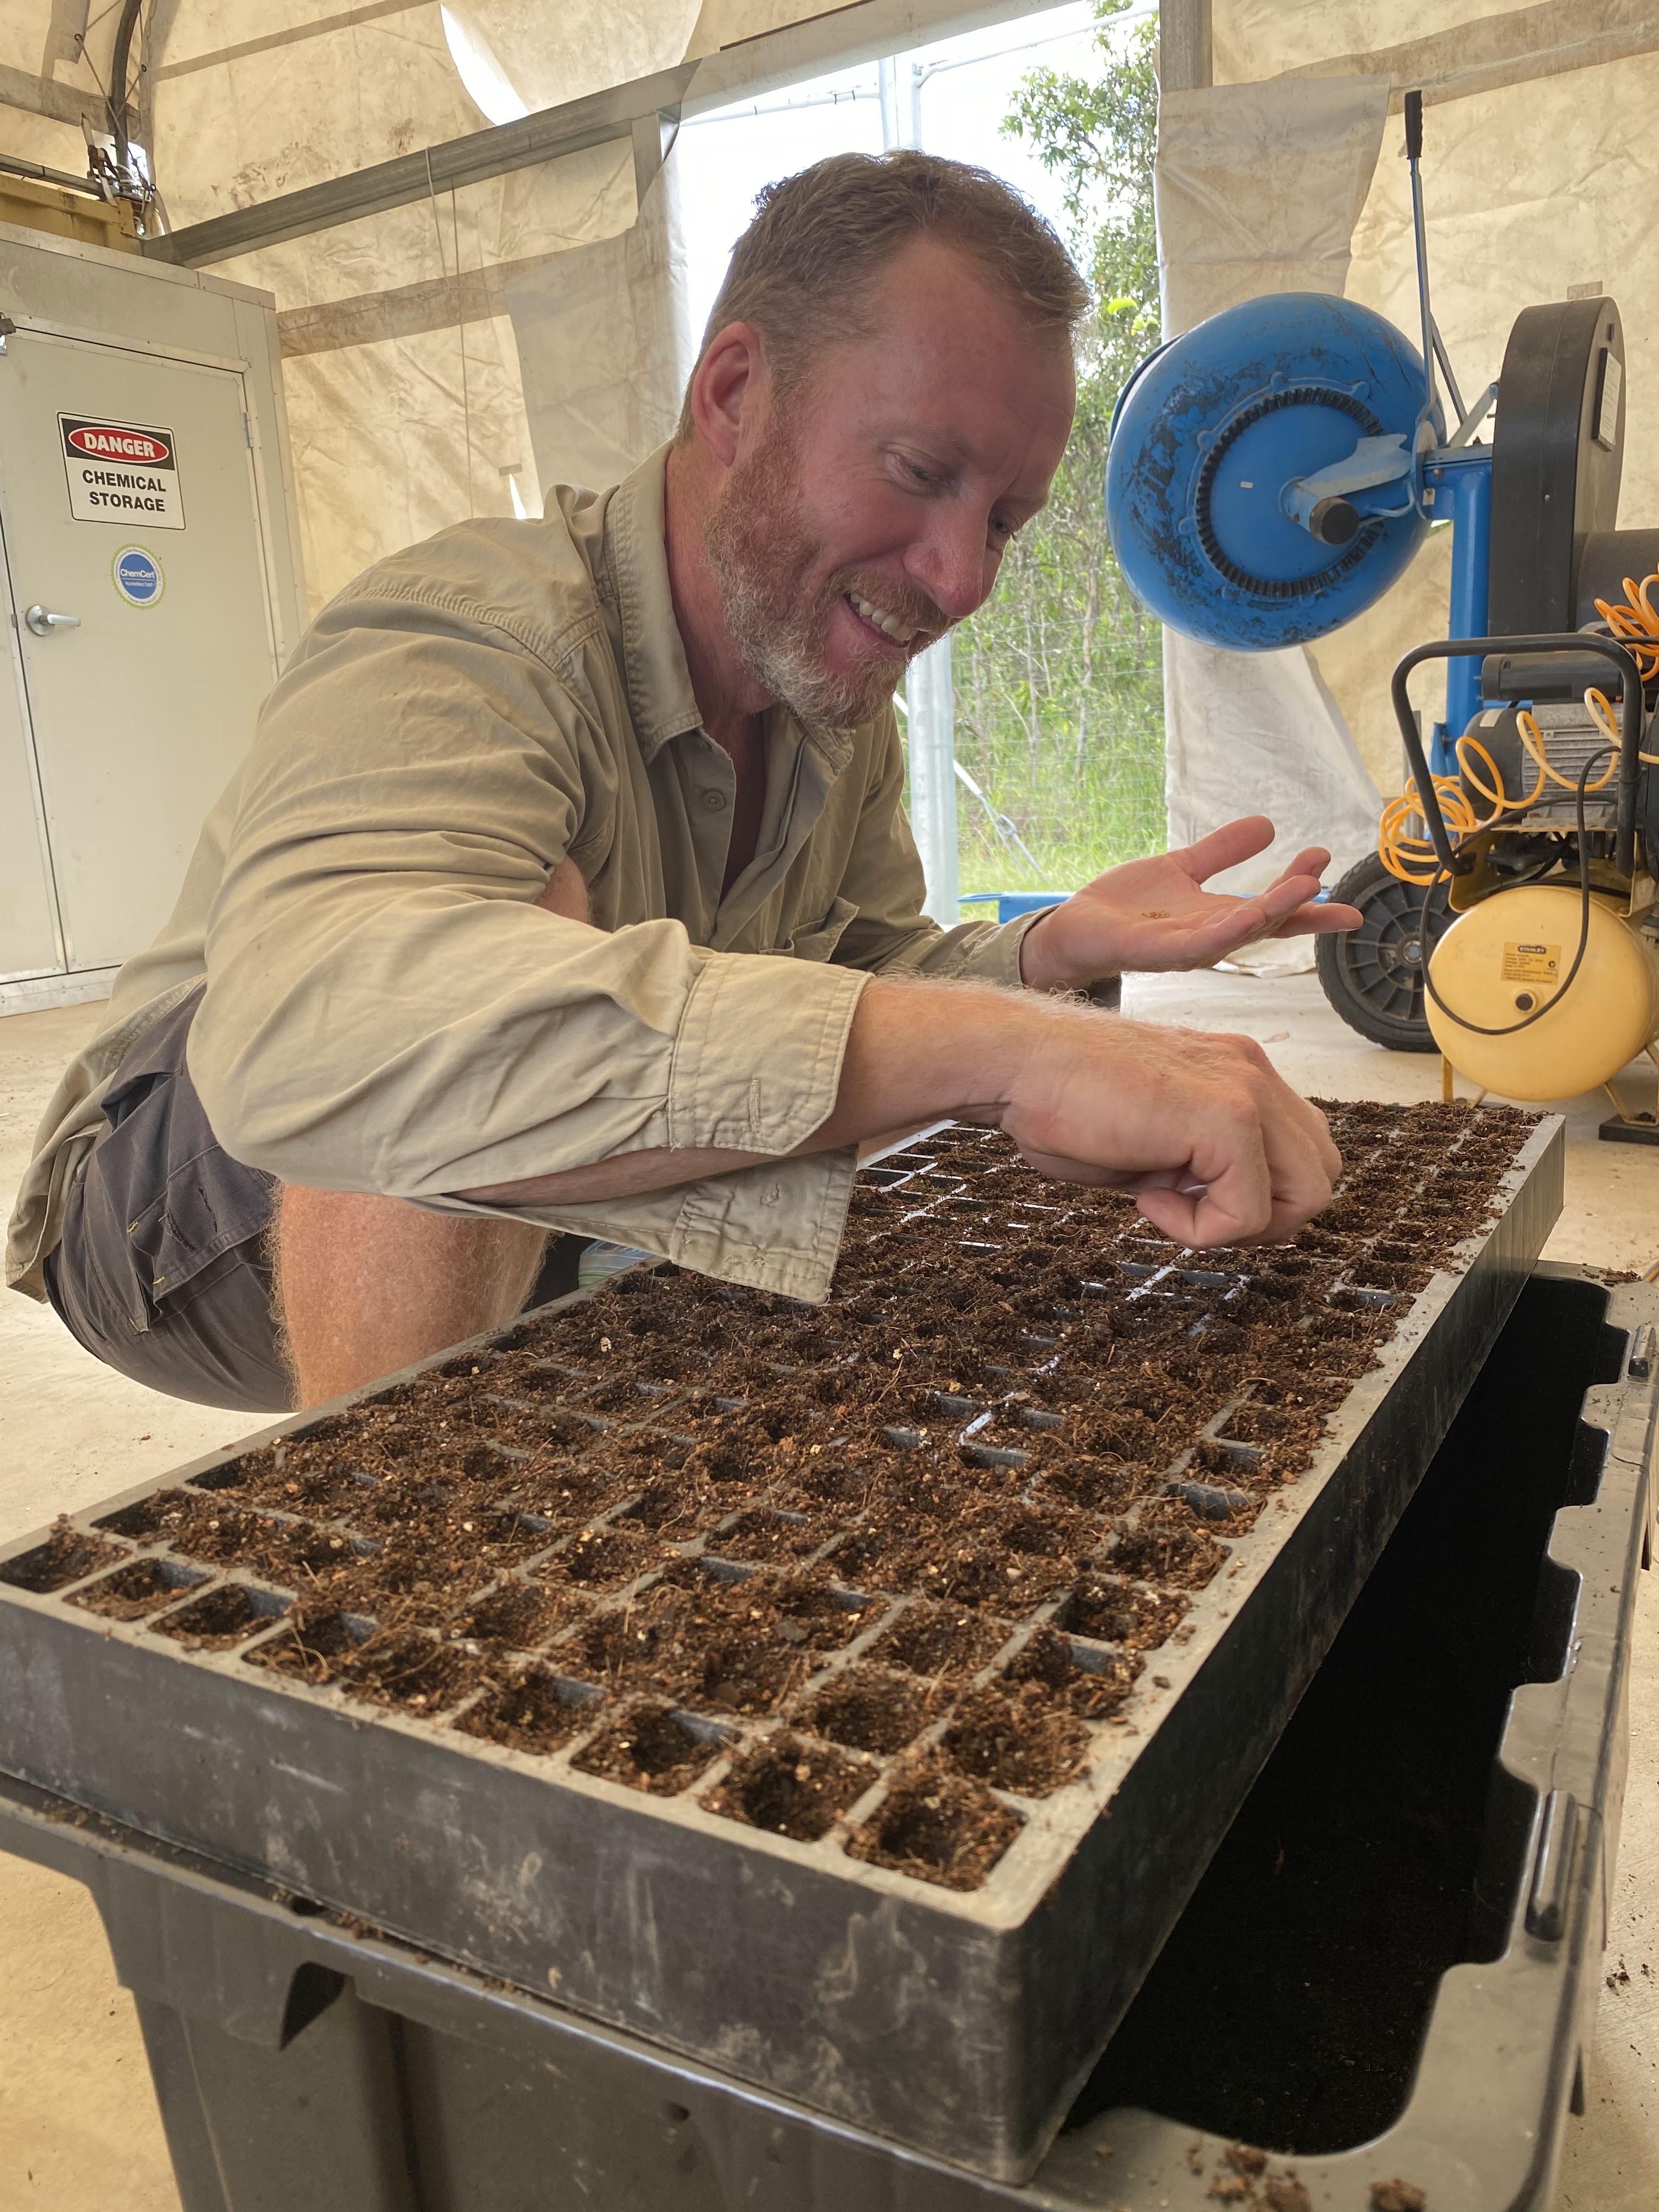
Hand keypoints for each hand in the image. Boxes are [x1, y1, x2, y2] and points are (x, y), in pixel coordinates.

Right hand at [997, 1001, 1340, 1247]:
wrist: (1017, 1062)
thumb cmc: (1059, 1097)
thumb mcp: (1150, 1138)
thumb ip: (1198, 1163)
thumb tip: (1219, 1205)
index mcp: (1238, 1071)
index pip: (1300, 1149)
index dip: (1257, 1195)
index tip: (1187, 1196)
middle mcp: (1253, 1071)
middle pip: (1321, 1173)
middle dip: (1266, 1216)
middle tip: (1193, 1216)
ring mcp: (1247, 1090)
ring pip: (1307, 1194)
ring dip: (1239, 1225)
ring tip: (1170, 1206)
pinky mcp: (1227, 1117)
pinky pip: (1248, 1212)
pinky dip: (1198, 1228)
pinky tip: (1146, 1199)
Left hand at [1018, 816, 1363, 991]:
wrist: (1075, 929)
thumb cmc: (1128, 906)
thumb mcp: (1182, 868)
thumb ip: (1222, 850)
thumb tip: (1267, 825)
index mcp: (1217, 919)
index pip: (1270, 909)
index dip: (1303, 894)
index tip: (1329, 863)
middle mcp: (1208, 938)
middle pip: (1264, 923)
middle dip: (1298, 903)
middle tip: (1325, 874)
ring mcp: (1183, 949)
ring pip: (1237, 933)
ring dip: (1273, 912)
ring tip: (1305, 887)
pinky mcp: (1154, 952)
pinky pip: (1196, 945)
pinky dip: (1226, 931)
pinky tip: (1249, 916)